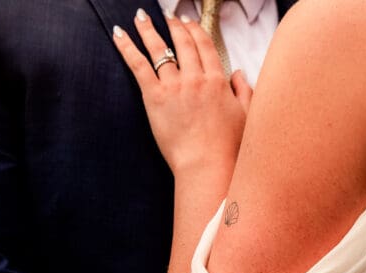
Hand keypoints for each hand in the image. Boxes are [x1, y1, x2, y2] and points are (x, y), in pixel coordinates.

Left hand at [112, 11, 252, 173]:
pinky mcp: (155, 97)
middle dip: (174, 25)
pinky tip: (119, 34)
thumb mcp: (246, 116)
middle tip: (168, 16)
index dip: (196, 30)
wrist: (207, 164)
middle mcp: (196, 78)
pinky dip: (127, 47)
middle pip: (183, 43)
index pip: (205, 46)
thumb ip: (244, 91)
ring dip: (148, 29)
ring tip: (140, 16)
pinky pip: (139, 65)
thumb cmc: (227, 147)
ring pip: (160, 49)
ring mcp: (175, 86)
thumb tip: (239, 74)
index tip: (189, 22)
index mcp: (218, 81)